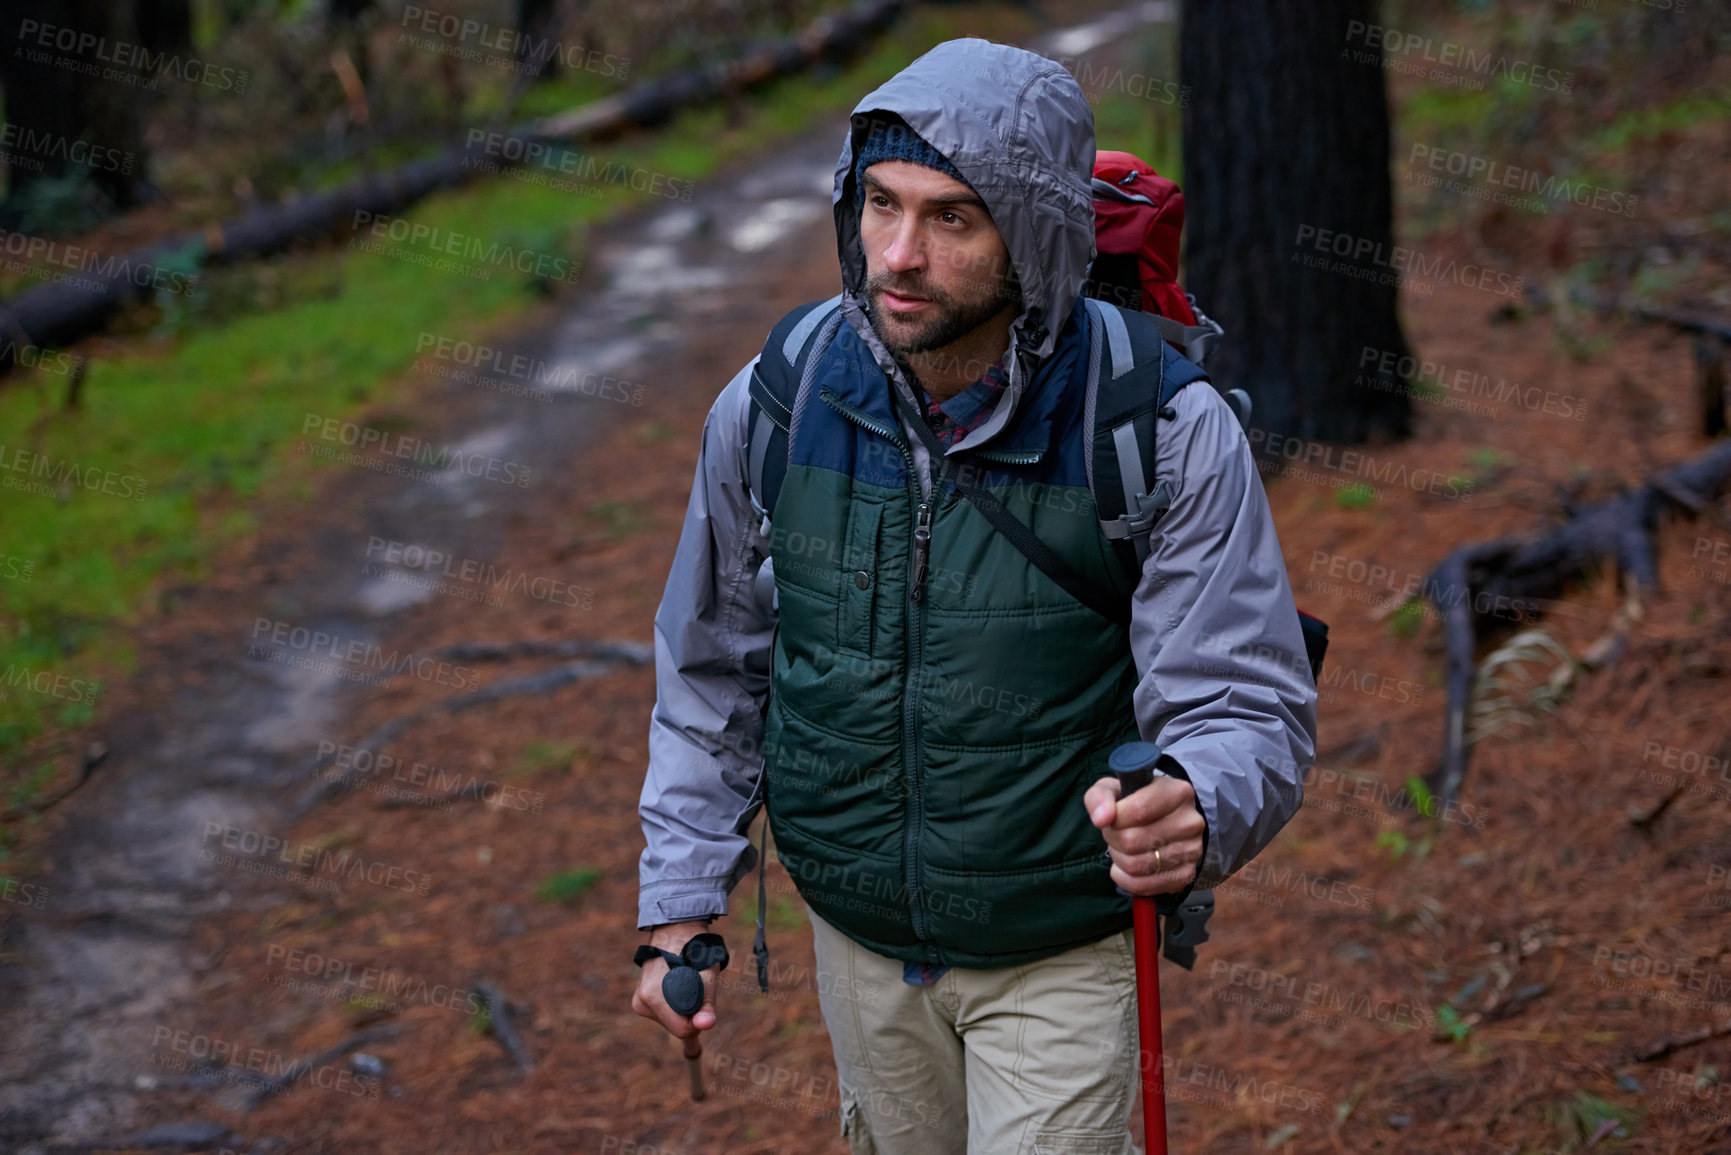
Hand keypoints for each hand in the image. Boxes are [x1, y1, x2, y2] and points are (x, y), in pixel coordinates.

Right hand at [630, 920, 720, 1038]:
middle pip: (675, 1026)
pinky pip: (664, 1011)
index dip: (698, 1020)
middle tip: (694, 986)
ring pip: (670, 1019)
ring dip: (682, 1006)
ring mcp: (639, 999)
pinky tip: (677, 984)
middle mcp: (641, 1001)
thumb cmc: (694, 952)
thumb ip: (706, 1005)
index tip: (704, 1003)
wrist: (677, 930)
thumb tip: (705, 1025)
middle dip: (689, 1012)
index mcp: (653, 998)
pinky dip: (674, 1003)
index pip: (682, 1029)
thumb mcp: (706, 977)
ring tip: (685, 981)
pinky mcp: (641, 997)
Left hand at [1084, 774, 1203, 896]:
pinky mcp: (1186, 874)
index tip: (1110, 818)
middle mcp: (1191, 821)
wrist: (1160, 819)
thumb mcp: (1113, 789)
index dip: (1114, 820)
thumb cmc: (1134, 801)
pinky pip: (1144, 886)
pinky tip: (1125, 866)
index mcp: (1178, 792)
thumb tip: (1101, 818)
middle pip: (1133, 841)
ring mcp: (1192, 850)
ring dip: (1118, 858)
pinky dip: (1125, 879)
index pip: (1138, 811)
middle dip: (1113, 839)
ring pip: (1136, 866)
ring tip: (1122, 847)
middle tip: (1114, 833)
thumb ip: (1100, 796)